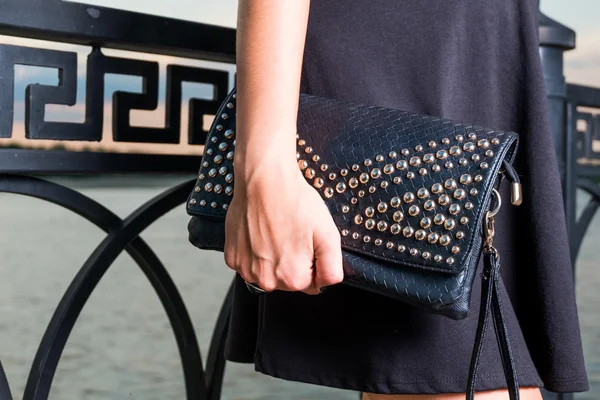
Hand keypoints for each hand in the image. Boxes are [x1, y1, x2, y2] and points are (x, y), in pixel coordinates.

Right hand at [223, 157, 343, 294]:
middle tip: (292, 234)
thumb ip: (332, 268)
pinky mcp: (232, 257)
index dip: (313, 261)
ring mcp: (246, 270)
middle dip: (294, 261)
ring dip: (273, 257)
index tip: (307, 242)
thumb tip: (327, 283)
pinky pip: (249, 262)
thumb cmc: (295, 202)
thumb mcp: (328, 234)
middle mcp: (266, 281)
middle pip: (288, 280)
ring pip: (268, 272)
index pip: (312, 283)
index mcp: (293, 278)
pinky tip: (260, 232)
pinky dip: (255, 251)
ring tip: (276, 231)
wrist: (264, 180)